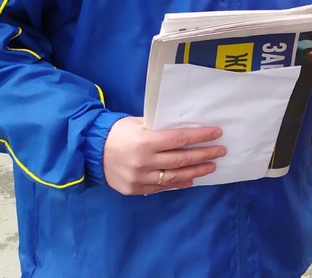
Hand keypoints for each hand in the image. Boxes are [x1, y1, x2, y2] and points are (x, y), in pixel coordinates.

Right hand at [103, 117, 226, 194]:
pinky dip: (178, 183)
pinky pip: (162, 187)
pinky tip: (191, 179)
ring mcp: (140, 178)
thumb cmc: (117, 132)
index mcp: (145, 141)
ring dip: (196, 171)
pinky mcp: (135, 189)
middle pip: (181, 159)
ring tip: (211, 166)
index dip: (200, 137)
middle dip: (204, 154)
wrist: (90, 151)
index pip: (180, 139)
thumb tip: (185, 129)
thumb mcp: (138, 123)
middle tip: (220, 151)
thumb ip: (159, 128)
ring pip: (175, 175)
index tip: (217, 134)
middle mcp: (144, 161)